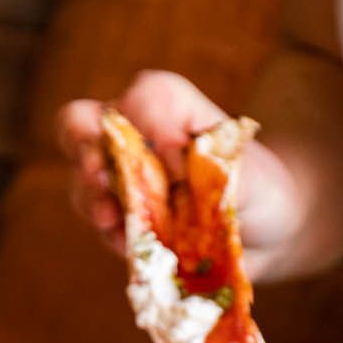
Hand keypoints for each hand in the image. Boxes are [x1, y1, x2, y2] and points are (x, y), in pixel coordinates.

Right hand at [57, 69, 306, 269]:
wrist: (264, 234)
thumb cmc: (260, 188)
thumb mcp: (252, 173)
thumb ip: (217, 167)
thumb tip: (174, 165)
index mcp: (168, 108)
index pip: (144, 97)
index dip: (153, 124)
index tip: (181, 158)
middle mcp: (132, 137)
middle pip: (78, 123)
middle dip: (83, 148)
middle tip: (100, 176)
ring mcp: (117, 180)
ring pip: (82, 181)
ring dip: (93, 200)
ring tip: (112, 220)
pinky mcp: (117, 222)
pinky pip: (100, 227)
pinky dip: (114, 236)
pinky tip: (133, 245)